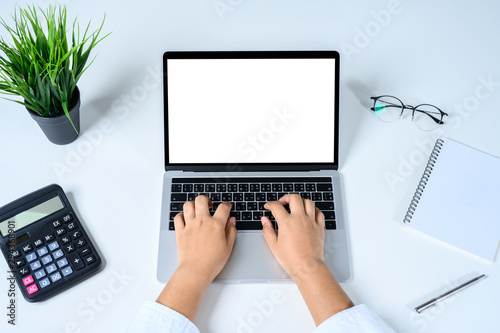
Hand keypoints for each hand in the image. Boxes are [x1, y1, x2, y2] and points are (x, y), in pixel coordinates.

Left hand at [156, 195, 236, 320]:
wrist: (195, 270)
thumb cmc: (212, 262)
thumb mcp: (228, 247)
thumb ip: (231, 231)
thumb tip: (232, 221)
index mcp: (216, 225)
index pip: (223, 207)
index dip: (227, 205)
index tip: (227, 207)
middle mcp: (202, 221)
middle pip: (202, 200)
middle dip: (206, 199)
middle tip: (209, 205)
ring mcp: (190, 225)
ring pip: (188, 205)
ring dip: (193, 205)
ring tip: (197, 210)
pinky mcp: (180, 232)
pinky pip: (178, 217)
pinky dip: (181, 216)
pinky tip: (186, 219)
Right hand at [261, 193, 352, 324]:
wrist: (307, 267)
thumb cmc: (291, 259)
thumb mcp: (273, 245)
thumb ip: (267, 230)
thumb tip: (265, 221)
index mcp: (287, 222)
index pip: (276, 206)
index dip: (270, 204)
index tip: (268, 206)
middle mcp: (300, 219)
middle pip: (294, 198)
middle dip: (286, 197)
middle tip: (282, 202)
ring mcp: (311, 222)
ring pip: (308, 202)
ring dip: (300, 201)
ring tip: (295, 205)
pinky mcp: (319, 227)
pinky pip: (318, 212)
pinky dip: (313, 209)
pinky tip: (309, 212)